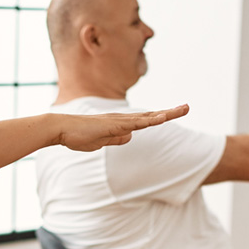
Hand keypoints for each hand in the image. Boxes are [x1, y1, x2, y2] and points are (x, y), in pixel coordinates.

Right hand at [55, 104, 189, 151]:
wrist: (61, 129)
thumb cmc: (78, 135)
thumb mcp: (102, 142)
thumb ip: (116, 139)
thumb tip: (130, 137)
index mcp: (120, 124)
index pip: (144, 121)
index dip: (159, 117)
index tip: (174, 113)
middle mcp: (122, 119)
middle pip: (150, 115)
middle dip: (170, 112)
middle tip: (187, 107)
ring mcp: (118, 121)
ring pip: (146, 118)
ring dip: (164, 114)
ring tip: (182, 109)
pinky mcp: (112, 125)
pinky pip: (134, 123)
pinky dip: (148, 121)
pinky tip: (160, 118)